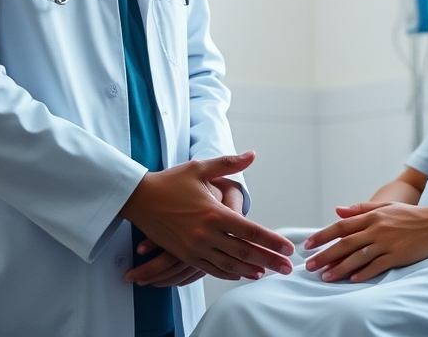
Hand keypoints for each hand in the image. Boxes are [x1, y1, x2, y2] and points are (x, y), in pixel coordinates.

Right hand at [119, 152, 294, 280]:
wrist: (138, 198)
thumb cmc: (170, 181)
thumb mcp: (200, 168)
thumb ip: (229, 164)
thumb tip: (252, 154)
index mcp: (213, 212)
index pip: (250, 230)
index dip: (272, 241)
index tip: (288, 248)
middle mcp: (206, 233)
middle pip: (245, 251)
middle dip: (269, 260)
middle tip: (289, 268)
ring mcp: (194, 247)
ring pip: (229, 264)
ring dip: (251, 270)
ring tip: (269, 273)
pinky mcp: (185, 255)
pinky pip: (211, 269)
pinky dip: (229, 273)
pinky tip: (242, 274)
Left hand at [303, 201, 427, 282]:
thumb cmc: (412, 215)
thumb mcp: (386, 206)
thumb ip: (360, 209)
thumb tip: (337, 210)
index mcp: (372, 216)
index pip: (341, 226)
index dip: (322, 235)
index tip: (308, 244)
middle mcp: (377, 228)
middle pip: (345, 243)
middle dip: (324, 255)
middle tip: (309, 266)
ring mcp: (388, 242)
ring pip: (358, 256)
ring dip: (340, 268)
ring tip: (325, 276)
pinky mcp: (399, 255)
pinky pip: (378, 265)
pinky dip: (364, 272)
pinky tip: (352, 279)